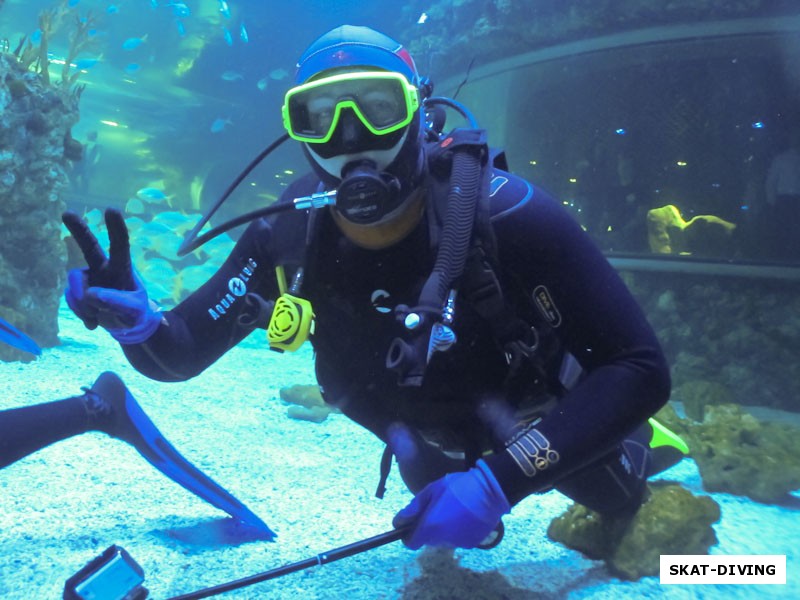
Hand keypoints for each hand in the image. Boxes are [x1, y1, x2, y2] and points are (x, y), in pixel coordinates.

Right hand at [63, 208, 160, 343]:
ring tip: (98, 316)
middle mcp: (103, 268)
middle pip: (90, 246)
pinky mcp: (78, 290)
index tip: (111, 210)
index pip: (120, 246)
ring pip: (76, 283)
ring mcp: (89, 278)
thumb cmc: (135, 312)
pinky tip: (93, 321)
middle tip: (67, 214)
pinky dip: (81, 312)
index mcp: (122, 268)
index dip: (116, 229)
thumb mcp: (133, 310)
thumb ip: (116, 303)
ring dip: (84, 303)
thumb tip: (90, 295)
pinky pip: (72, 298)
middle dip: (79, 230)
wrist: (126, 326)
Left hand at [392, 460, 509, 549]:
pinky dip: (457, 531)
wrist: (489, 491)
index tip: (412, 524)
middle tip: (436, 509)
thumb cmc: (458, 487)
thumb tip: (398, 522)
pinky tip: (464, 517)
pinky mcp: (471, 543)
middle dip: (427, 528)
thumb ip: (414, 508)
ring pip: (442, 540)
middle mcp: (442, 540)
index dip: (408, 535)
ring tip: (453, 511)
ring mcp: (458, 543)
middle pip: (427, 540)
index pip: (411, 543)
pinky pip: (457, 539)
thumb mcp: (432, 490)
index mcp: (430, 526)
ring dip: (442, 530)